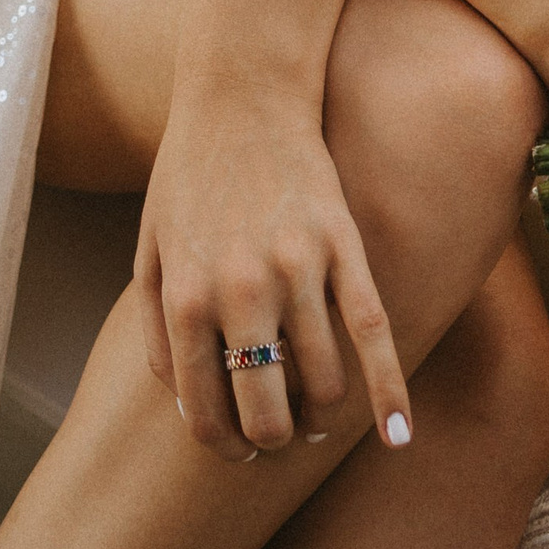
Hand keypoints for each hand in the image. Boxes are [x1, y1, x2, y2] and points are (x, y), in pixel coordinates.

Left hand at [134, 79, 412, 462]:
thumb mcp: (150, 254)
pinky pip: (374, 335)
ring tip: (315, 414)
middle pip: (268, 412)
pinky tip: (399, 435)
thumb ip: (159, 334)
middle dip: (272, 440)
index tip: (236, 453)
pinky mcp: (344, 246)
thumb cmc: (188, 180)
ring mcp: (297, 268)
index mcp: (186, 297)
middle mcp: (241, 290)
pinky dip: (391, 393)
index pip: (205, 410)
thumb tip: (189, 408)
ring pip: (324, 383)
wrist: (241, 95)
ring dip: (321, 415)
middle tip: (275, 437)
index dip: (222, 445)